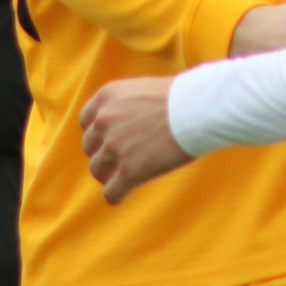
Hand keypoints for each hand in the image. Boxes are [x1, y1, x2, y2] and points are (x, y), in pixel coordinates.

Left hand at [79, 76, 189, 203]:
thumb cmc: (182, 97)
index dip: (99, 133)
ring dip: (109, 174)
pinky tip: (125, 193)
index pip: (86, 122)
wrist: (198, 107)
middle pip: (90, 147)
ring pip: (97, 170)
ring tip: (125, 177)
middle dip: (104, 153)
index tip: (112, 139)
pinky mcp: (129, 170)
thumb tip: (124, 127)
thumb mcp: (142, 89)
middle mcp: (104, 120)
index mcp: (106, 97)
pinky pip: (111, 193)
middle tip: (124, 158)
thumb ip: (125, 106)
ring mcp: (114, 146)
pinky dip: (116, 195)